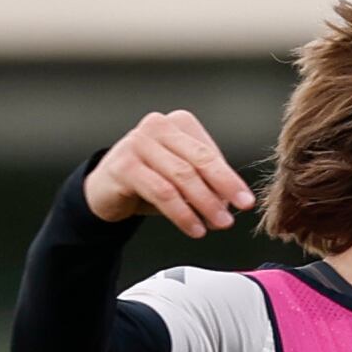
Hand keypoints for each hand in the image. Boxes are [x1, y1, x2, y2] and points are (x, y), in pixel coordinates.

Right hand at [87, 110, 255, 238]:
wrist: (106, 190)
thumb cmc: (149, 181)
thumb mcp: (181, 179)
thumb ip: (206, 184)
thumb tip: (231, 202)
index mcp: (178, 124)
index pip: (209, 152)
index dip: (230, 179)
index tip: (246, 202)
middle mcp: (158, 126)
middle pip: (198, 160)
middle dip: (222, 188)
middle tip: (237, 212)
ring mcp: (138, 143)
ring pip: (180, 176)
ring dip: (203, 203)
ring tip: (218, 224)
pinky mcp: (124, 165)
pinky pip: (161, 191)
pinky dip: (181, 212)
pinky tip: (194, 227)